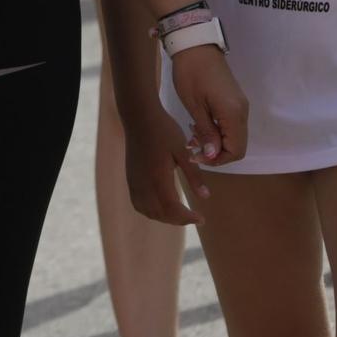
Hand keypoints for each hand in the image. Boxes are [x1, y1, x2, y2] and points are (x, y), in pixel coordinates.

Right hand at [122, 106, 212, 225]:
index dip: (188, 218)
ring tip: (179, 213)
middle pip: (160, 214)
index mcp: (158, 178)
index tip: (201, 218)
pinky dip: (151, 211)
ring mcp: (134, 182)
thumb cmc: (163, 130)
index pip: (173, 209)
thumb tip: (206, 196)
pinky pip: (139, 203)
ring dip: (164, 217)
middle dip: (178, 220)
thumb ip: (194, 175)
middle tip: (194, 217)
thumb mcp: (182, 151)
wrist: (139, 116)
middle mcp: (144, 184)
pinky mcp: (130, 178)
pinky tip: (161, 205)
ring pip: (148, 211)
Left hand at [167, 45, 247, 164]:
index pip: (236, 150)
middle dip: (215, 152)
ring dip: (215, 141)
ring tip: (192, 137)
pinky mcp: (234, 100)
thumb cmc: (191, 74)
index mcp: (233, 114)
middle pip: (237, 145)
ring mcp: (240, 105)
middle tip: (192, 147)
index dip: (218, 159)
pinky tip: (199, 126)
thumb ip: (206, 132)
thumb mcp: (194, 106)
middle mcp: (242, 111)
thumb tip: (212, 155)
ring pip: (233, 135)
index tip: (197, 155)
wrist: (195, 45)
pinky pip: (231, 123)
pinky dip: (217, 130)